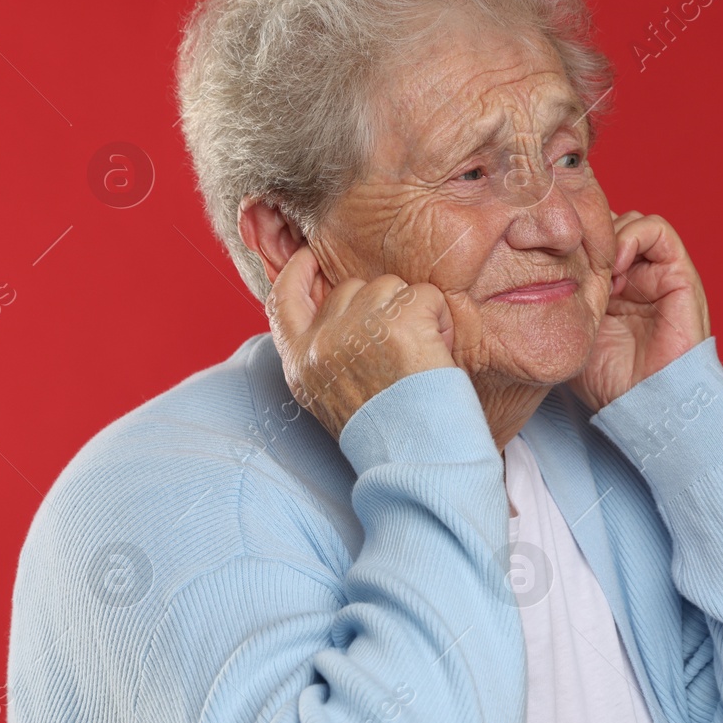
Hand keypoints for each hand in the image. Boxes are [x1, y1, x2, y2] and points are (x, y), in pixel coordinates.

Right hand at [267, 246, 481, 439]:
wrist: (417, 464)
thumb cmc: (389, 437)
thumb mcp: (335, 398)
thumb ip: (329, 356)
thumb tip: (341, 316)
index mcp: (301, 364)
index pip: (281, 301)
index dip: (296, 274)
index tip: (309, 258)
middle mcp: (321, 342)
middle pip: (352, 289)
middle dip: (382, 309)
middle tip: (403, 353)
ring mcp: (357, 328)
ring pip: (390, 287)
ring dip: (414, 313)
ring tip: (421, 358)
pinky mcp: (398, 324)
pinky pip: (426, 296)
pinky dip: (441, 320)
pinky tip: (439, 354)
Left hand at [568, 211, 709, 412]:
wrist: (645, 403)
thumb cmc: (609, 379)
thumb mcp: (571, 329)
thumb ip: (560, 296)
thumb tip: (532, 265)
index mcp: (610, 287)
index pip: (589, 239)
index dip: (572, 240)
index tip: (553, 261)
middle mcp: (635, 275)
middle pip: (608, 224)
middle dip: (588, 235)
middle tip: (574, 263)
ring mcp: (657, 273)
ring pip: (630, 221)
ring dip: (609, 237)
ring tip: (598, 272)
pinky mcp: (680, 274)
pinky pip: (658, 231)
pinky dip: (633, 237)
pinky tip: (616, 267)